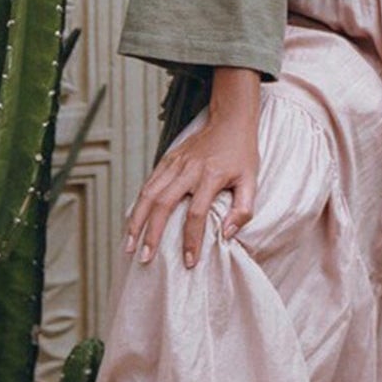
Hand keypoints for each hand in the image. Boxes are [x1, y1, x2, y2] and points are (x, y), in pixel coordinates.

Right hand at [123, 67, 260, 268]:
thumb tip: (226, 234)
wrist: (230, 120)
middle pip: (163, 204)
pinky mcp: (167, 159)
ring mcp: (175, 163)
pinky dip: (138, 204)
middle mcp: (188, 169)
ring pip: (149, 194)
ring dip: (137, 221)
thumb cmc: (242, 154)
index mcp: (210, 176)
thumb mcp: (252, 181)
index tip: (189, 261)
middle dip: (152, 234)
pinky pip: (148, 184)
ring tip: (129, 245)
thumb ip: (243, 209)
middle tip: (145, 258)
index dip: (192, 239)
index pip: (197, 213)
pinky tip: (134, 222)